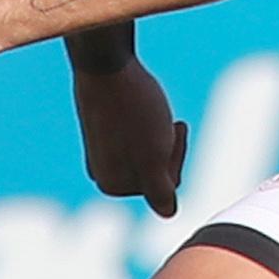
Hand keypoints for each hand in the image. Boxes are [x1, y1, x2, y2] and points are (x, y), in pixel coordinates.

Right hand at [72, 57, 189, 216]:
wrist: (107, 64)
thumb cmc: (135, 110)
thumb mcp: (155, 155)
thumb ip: (161, 190)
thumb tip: (169, 213)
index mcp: (113, 186)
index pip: (168, 185)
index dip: (176, 156)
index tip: (168, 129)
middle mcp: (103, 174)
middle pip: (159, 171)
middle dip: (169, 146)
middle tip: (163, 118)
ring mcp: (103, 153)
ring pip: (152, 152)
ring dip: (162, 134)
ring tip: (156, 112)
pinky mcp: (105, 132)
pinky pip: (141, 135)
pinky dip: (151, 122)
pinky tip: (144, 107)